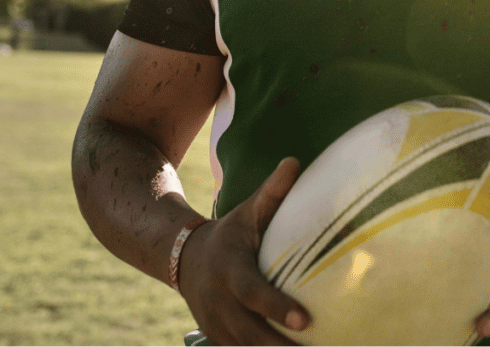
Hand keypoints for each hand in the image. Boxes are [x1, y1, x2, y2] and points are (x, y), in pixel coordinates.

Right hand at [177, 157, 310, 344]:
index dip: (278, 308)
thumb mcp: (248, 211)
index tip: (305, 319)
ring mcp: (215, 324)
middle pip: (250, 332)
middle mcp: (219, 302)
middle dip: (279, 346)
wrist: (184, 257)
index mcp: (231, 271)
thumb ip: (272, 192)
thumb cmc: (231, 233)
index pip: (255, 293)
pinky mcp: (216, 337)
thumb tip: (294, 161)